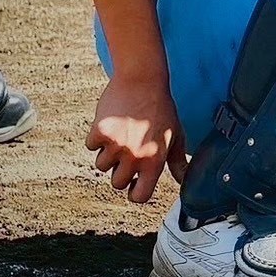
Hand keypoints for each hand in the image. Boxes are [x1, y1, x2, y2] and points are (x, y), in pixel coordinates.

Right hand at [85, 76, 187, 202]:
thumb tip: (184, 181)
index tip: (134, 184)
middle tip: (128, 151)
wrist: (142, 80)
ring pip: (101, 166)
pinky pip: (90, 146)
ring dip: (107, 154)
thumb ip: (177, 162)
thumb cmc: (161, 109)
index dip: (135, 192)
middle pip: (117, 183)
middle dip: (121, 171)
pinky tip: (111, 124)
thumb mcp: (175, 136)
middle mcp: (135, 157)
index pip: (139, 196)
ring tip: (121, 135)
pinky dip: (97, 138)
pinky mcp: (99, 132)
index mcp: (154, 161)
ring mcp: (116, 145)